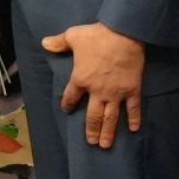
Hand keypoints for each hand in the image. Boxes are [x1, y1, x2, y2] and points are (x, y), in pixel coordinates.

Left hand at [40, 23, 145, 148]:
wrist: (124, 33)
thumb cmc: (97, 35)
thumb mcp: (74, 36)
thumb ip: (59, 42)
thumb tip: (44, 43)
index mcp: (81, 79)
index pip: (71, 97)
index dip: (68, 104)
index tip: (68, 109)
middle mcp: (97, 91)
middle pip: (92, 116)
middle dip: (91, 130)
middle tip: (91, 142)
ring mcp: (115, 93)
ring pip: (110, 117)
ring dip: (108, 132)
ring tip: (105, 145)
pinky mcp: (132, 90)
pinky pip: (133, 108)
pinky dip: (134, 119)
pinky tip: (134, 129)